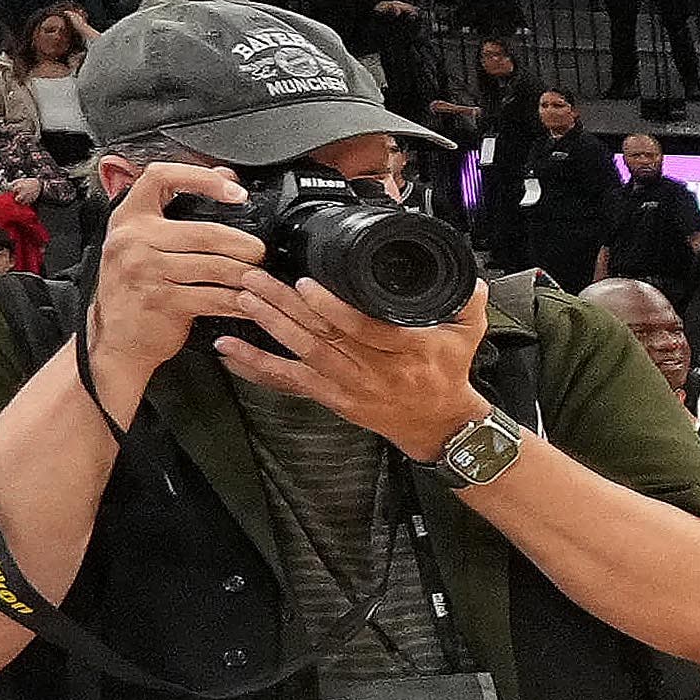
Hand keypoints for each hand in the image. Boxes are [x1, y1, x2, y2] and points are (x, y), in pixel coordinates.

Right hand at [71, 151, 272, 403]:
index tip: (235, 191)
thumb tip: (226, 177)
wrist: (115, 338)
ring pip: (215, 266)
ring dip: (247, 274)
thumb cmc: (135, 286)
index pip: (159, 176)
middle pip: (205, 232)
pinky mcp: (162, 301)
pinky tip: (250, 302)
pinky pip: (214, 297)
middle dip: (244, 244)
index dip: (201, 177)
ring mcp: (145, 271)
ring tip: (259, 277)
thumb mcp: (142, 243)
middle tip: (260, 252)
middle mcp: (132, 240)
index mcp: (127, 217)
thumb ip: (175, 212)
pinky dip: (239, 302)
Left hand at [240, 263, 498, 459]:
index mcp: (409, 351)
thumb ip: (468, 301)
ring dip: (270, 326)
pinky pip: (290, 381)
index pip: (365, 329)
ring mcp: (351, 386)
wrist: (438, 423)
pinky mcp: (333, 397)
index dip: (332, 308)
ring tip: (244, 300)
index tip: (306, 284)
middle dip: (284, 307)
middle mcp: (376, 370)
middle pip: (324, 337)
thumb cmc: (448, 374)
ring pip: (304, 354)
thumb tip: (467, 275)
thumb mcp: (469, 334)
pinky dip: (257, 366)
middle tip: (255, 280)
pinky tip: (230, 349)